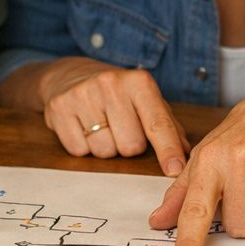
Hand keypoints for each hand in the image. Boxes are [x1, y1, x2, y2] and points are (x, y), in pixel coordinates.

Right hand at [37, 58, 189, 173]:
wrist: (71, 75)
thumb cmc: (118, 93)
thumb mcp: (146, 100)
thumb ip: (168, 126)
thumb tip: (185, 154)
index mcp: (139, 82)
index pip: (157, 123)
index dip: (167, 149)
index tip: (174, 169)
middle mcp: (111, 84)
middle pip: (131, 145)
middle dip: (130, 146)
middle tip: (122, 128)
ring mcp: (82, 95)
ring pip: (105, 151)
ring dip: (107, 147)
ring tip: (102, 126)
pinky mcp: (59, 108)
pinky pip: (79, 150)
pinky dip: (84, 147)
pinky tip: (84, 128)